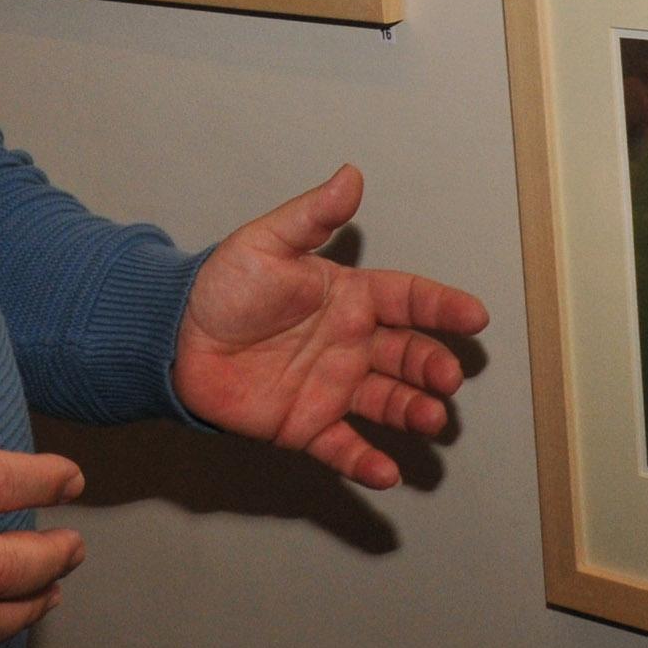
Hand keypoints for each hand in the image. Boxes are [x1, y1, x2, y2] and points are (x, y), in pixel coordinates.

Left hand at [172, 164, 489, 489]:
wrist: (173, 337)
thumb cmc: (221, 286)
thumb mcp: (267, 242)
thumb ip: (313, 216)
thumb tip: (350, 176)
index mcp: (348, 298)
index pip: (408, 299)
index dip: (441, 307)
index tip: (473, 316)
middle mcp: (349, 343)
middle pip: (408, 355)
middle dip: (434, 366)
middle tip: (448, 377)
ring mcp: (330, 386)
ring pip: (387, 402)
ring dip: (413, 411)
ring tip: (431, 419)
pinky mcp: (304, 425)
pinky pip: (342, 446)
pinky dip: (366, 462)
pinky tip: (386, 471)